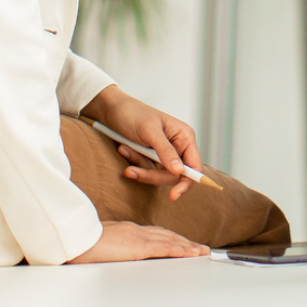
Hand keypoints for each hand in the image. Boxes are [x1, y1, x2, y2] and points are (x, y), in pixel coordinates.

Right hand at [70, 220, 205, 262]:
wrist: (75, 242)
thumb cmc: (81, 245)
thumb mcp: (99, 246)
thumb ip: (111, 248)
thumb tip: (113, 254)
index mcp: (126, 231)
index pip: (154, 234)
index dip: (169, 238)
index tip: (180, 242)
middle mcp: (136, 231)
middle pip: (166, 236)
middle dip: (183, 242)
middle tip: (198, 248)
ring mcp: (139, 237)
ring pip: (170, 240)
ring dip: (188, 246)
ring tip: (201, 251)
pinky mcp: (139, 247)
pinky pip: (166, 248)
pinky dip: (181, 250)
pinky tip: (192, 253)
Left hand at [82, 87, 203, 200]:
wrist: (112, 110)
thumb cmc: (134, 113)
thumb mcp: (149, 131)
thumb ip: (165, 152)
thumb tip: (179, 172)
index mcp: (185, 137)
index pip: (194, 166)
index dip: (187, 182)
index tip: (173, 196)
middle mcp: (178, 146)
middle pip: (173, 175)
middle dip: (151, 174)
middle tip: (131, 171)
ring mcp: (164, 153)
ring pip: (157, 174)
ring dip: (139, 165)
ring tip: (124, 150)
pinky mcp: (151, 158)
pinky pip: (146, 170)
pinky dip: (134, 162)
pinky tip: (124, 150)